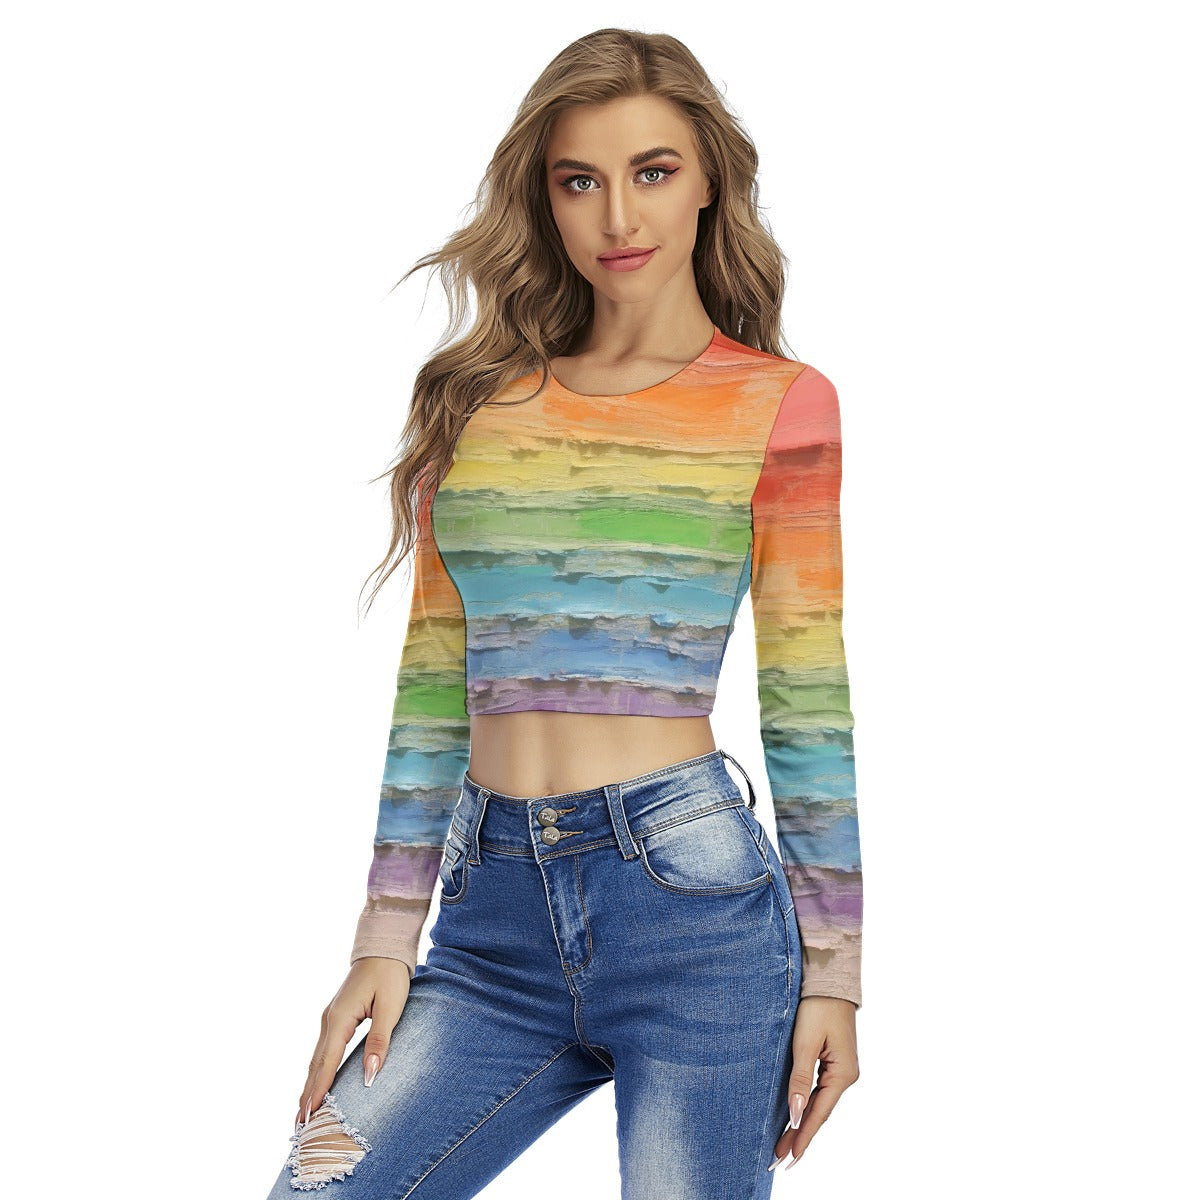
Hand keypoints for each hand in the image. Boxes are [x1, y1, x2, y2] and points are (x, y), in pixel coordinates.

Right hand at [293, 957, 411, 1131]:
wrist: (383, 949)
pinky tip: (316, 1083)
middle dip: (307, 1095)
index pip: (326, 1063)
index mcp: (340, 1019)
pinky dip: (317, 1070)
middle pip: (315, 1065)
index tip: (308, 1117)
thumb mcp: (390, 1008)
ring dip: (310, 1085)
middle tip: (298, 1126)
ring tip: (303, 1112)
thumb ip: (380, 1041)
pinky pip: (323, 1050)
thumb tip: (370, 1075)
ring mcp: (330, 1019)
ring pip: (317, 1058)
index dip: (318, 1091)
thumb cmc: (390, 976)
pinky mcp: (336, 1018)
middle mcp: (329, 1020)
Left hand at [770, 996, 859, 1170]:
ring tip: (785, 1143)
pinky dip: (807, 1105)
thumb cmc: (817, 1007)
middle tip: (780, 1158)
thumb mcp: (805, 1042)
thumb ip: (799, 1078)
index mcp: (843, 1073)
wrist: (828, 980)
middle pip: (820, 1111)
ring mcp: (841, 1069)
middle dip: (800, 1134)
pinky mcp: (833, 1061)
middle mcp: (845, 1075)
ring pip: (819, 1102)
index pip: (820, 1112)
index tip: (791, 1157)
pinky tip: (797, 1115)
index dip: (804, 1135)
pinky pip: (819, 1090)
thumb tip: (795, 1112)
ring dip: (802, 1121)